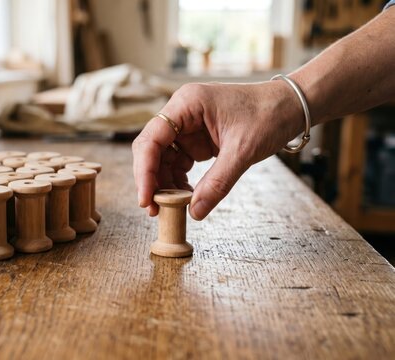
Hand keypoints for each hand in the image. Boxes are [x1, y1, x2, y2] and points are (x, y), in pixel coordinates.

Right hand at [132, 81, 303, 219]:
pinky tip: (188, 197)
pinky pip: (178, 163)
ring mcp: (188, 126)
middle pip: (151, 150)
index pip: (151, 139)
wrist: (292, 107)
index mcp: (187, 104)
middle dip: (151, 180)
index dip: (144, 171)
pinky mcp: (196, 139)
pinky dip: (179, 181)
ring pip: (162, 159)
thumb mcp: (243, 151)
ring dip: (165, 184)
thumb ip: (217, 183)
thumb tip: (195, 212)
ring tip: (174, 207)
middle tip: (155, 210)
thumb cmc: (269, 115)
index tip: (147, 199)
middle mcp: (182, 113)